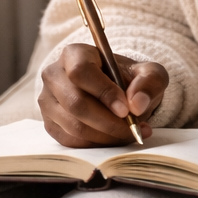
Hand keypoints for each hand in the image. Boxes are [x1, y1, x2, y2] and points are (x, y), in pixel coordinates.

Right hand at [39, 43, 168, 147]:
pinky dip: (96, 144)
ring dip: (105, 135)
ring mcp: (47, 101)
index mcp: (74, 54)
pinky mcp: (50, 124)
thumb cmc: (129, 79)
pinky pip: (71, 141)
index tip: (126, 110)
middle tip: (132, 128)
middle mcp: (54, 75)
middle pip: (75, 103)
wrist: (117, 94)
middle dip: (107, 121)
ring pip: (73, 126)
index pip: (81, 72)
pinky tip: (113, 138)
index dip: (103, 92)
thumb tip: (137, 104)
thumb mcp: (149, 74)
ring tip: (128, 133)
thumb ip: (149, 83)